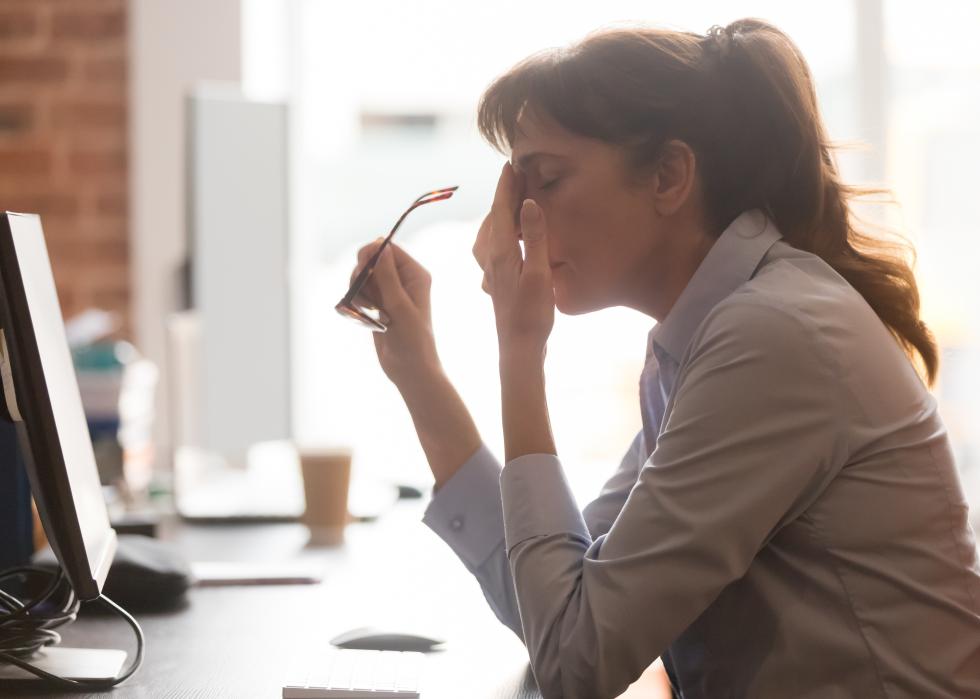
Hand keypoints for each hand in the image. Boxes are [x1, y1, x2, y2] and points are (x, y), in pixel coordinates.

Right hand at [349, 241, 440, 386]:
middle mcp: (403, 280)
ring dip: (359, 291)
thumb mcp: (400, 306)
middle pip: (371, 260)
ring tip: (368, 311)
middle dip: (362, 275)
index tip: (362, 270)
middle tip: (363, 295)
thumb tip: (381, 246)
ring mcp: (389, 292)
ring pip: (363, 277)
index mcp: (415, 275)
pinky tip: (365, 317)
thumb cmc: (413, 340)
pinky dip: (357, 301)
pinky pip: (360, 293)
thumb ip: (388, 276)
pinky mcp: (378, 305)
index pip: (389, 249)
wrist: (410, 369)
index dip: (371, 254)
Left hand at [473, 163, 554, 360]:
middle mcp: (491, 258)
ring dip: (500, 214)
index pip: (501, 209)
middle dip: (504, 195)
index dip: (506, 186)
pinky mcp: (496, 281)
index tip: (510, 164)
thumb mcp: (539, 274)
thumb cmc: (532, 315)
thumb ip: (535, 238)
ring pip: (490, 233)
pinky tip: (507, 238)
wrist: (518, 348)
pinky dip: (499, 232)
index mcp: (501, 252)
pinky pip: (492, 247)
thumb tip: (529, 203)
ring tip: (513, 201)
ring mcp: (491, 270)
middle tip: (516, 175)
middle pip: (494, 218)